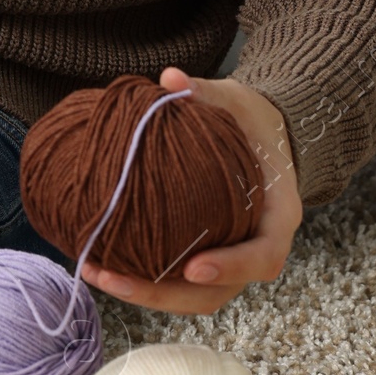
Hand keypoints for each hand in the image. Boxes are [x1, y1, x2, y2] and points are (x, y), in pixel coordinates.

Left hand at [75, 66, 301, 316]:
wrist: (264, 136)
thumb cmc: (252, 121)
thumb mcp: (236, 101)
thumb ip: (206, 92)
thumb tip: (170, 78)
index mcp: (277, 216)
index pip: (264, 256)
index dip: (232, 267)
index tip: (192, 267)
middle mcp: (256, 246)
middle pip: (218, 292)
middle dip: (165, 295)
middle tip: (116, 279)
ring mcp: (232, 258)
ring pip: (194, 297)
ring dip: (146, 294)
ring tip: (98, 272)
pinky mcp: (208, 257)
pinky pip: (178, 281)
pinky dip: (144, 279)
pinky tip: (103, 263)